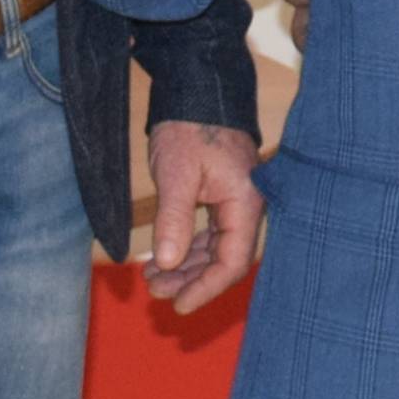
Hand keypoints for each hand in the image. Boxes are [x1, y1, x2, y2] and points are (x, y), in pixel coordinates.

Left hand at [146, 121, 269, 311]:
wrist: (196, 93)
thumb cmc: (189, 129)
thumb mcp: (177, 174)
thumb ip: (174, 220)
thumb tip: (168, 264)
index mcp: (245, 204)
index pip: (232, 262)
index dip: (206, 288)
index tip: (178, 306)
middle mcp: (246, 208)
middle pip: (224, 260)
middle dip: (190, 281)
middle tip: (155, 292)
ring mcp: (235, 204)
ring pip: (214, 250)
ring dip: (185, 268)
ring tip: (152, 280)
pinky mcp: (222, 198)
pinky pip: (208, 235)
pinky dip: (186, 249)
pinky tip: (162, 260)